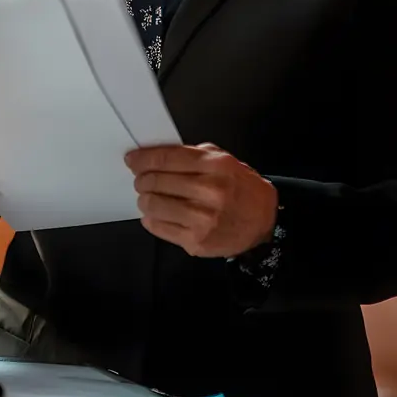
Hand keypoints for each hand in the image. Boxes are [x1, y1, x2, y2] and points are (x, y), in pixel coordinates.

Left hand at [125, 142, 277, 258]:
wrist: (263, 222)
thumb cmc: (241, 188)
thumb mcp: (224, 160)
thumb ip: (193, 155)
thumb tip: (157, 156)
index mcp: (215, 166)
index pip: (167, 159)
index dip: (144, 158)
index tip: (132, 159)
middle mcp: (209, 191)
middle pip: (156, 181)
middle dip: (142, 179)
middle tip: (141, 179)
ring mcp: (202, 219)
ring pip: (153, 205)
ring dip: (144, 199)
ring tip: (148, 197)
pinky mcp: (196, 241)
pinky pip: (159, 227)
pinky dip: (151, 219)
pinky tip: (155, 214)